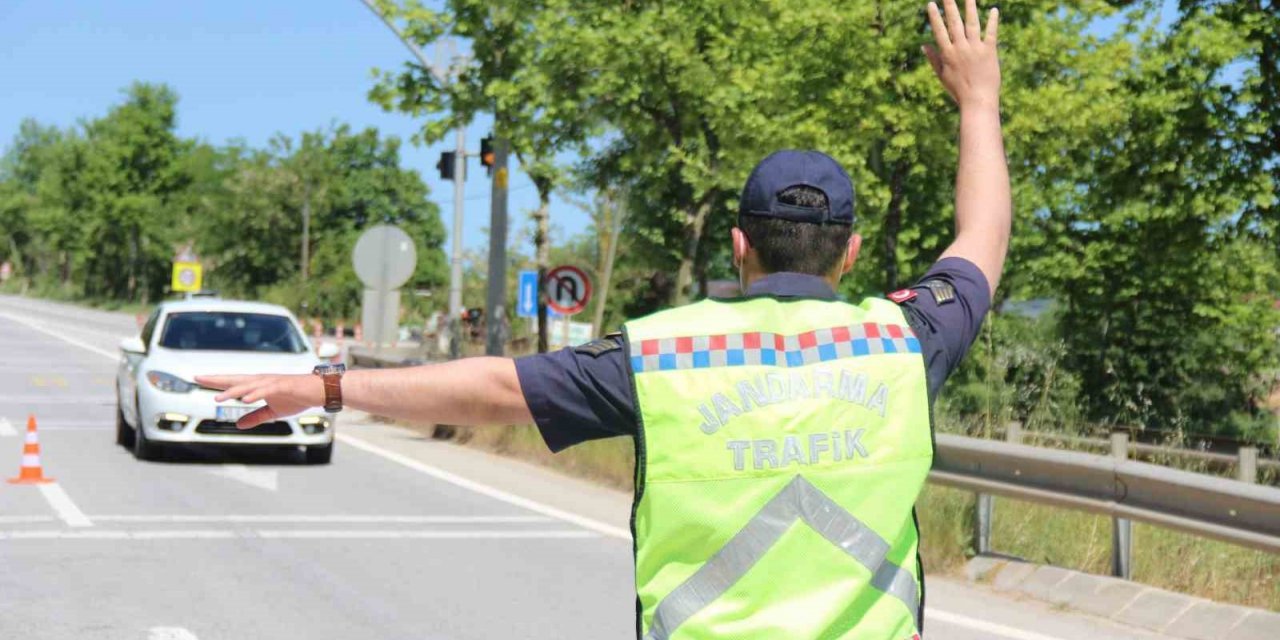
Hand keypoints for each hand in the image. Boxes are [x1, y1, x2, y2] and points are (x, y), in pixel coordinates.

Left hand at [195, 374, 324, 428]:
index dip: (216, 382)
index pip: (234, 382)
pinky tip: (245, 399)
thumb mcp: (273, 412)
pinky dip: (255, 394)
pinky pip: (266, 390)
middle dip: (216, 379)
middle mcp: (262, 381)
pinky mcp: (283, 385)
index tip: (198, 379)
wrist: (319, 391)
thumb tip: (238, 425)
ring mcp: (272, 382)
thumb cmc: (298, 398)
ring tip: (218, 397)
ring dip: (233, 391)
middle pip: (235, 379)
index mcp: (258, 386)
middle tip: (197, 377)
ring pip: (248, 385)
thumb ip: (255, 417)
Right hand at [924, 0, 1000, 110]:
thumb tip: (924, 45)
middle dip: (950, 6)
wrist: (978, 100)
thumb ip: (934, 59)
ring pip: (972, 24)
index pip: (939, 31)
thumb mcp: (942, 75)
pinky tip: (993, 10)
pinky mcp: (990, 51)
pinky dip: (992, 21)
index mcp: (948, 54)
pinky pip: (991, 33)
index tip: (931, 4)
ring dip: (970, 8)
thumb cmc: (958, 90)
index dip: (935, 17)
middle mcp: (961, 48)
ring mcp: (976, 49)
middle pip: (954, 23)